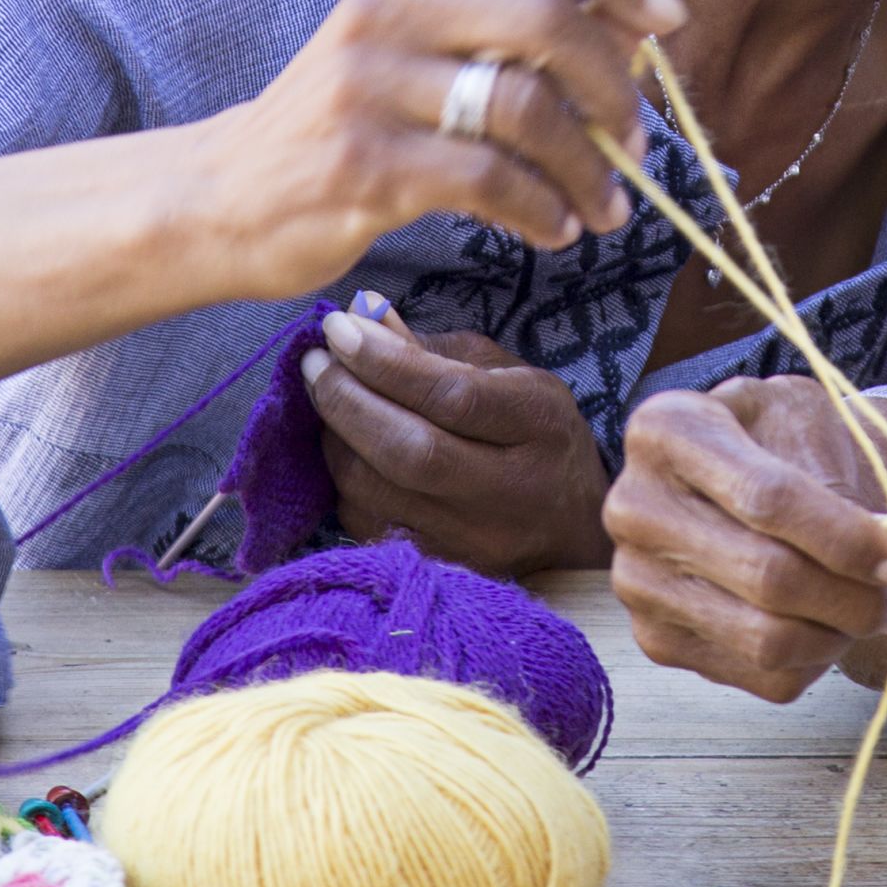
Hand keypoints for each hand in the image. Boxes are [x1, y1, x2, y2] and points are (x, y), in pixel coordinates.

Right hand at [200, 0, 682, 300]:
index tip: (669, 22)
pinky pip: (488, 178)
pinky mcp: (362, 162)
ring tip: (606, 206)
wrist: (227, 195)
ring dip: (588, 165)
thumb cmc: (353, 122)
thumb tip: (634, 37)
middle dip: (615, 85)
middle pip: (546, 18)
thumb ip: (505, 29)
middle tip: (637, 142)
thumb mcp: (416, 47)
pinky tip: (554, 229)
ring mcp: (370, 84)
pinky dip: (542, 208)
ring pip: (525, 106)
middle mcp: (390, 9)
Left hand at [306, 313, 610, 576]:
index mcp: (538, 424)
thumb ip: (433, 350)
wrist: (571, 525)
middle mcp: (512, 490)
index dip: (386, 361)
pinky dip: (345, 480)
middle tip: (315, 363)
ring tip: (326, 399)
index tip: (339, 328)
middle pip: (410, 451)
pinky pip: (368, 524)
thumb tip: (361, 316)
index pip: (452, 395)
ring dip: (335, 438)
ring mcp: (477, 541)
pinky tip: (346, 448)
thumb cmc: (533, 434)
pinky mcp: (443, 569)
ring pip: (378, 491)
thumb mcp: (506, 375)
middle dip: (346, 399)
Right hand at [606, 379, 886, 702]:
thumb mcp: (803, 420)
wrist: (730, 482)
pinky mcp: (656, 639)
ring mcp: (637, 581)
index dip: (848, 539)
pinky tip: (823, 628)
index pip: (769, 500)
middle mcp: (635, 507)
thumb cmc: (774, 442)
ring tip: (868, 612)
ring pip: (765, 639)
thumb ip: (835, 478)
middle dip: (853, 596)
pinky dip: (812, 662)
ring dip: (838, 635)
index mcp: (667, 430)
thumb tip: (880, 553)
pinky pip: (758, 677)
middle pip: (768, 577)